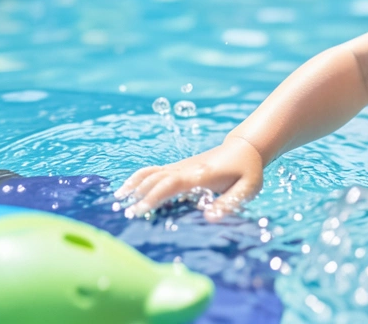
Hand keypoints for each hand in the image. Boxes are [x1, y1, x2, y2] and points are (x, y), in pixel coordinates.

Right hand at [115, 136, 264, 218]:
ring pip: (152, 171)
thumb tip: (209, 219)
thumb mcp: (248, 189)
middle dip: (139, 194)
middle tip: (124, 213)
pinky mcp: (179, 167)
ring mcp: (181, 166)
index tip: (140, 210)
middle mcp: (186, 168)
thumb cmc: (248, 171)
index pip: (171, 184)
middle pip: (156, 178)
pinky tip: (129, 189)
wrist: (246, 147)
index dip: (154, 196)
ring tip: (118, 198)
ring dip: (135, 183)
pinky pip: (155, 170)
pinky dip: (139, 178)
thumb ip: (230, 203)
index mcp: (200, 175)